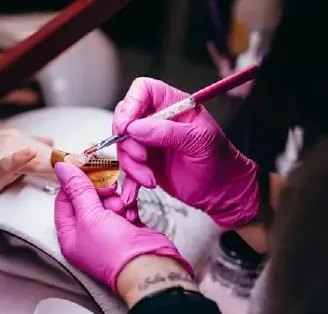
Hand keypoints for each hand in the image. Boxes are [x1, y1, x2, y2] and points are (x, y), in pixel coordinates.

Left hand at [53, 162, 192, 291]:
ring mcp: (108, 230)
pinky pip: (124, 205)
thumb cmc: (116, 254)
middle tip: (107, 188)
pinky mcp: (127, 226)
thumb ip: (77, 189)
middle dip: (99, 191)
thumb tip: (62, 169)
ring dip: (115, 199)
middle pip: (87, 198)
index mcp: (70, 235)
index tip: (83, 168)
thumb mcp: (90, 216)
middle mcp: (87, 233)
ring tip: (121, 207)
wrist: (149, 266)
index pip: (64, 200)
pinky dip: (128, 205)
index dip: (73, 183)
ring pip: (107, 200)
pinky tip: (130, 214)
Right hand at [113, 77, 258, 227]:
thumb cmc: (220, 161)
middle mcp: (157, 120)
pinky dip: (129, 179)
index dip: (131, 104)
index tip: (127, 126)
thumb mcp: (200, 142)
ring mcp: (148, 141)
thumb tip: (136, 127)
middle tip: (142, 157)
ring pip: (123, 145)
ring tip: (149, 179)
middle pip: (125, 118)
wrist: (222, 191)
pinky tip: (136, 191)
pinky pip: (126, 166)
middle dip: (128, 142)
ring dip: (131, 165)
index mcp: (174, 105)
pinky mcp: (144, 161)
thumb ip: (168, 132)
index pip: (143, 90)